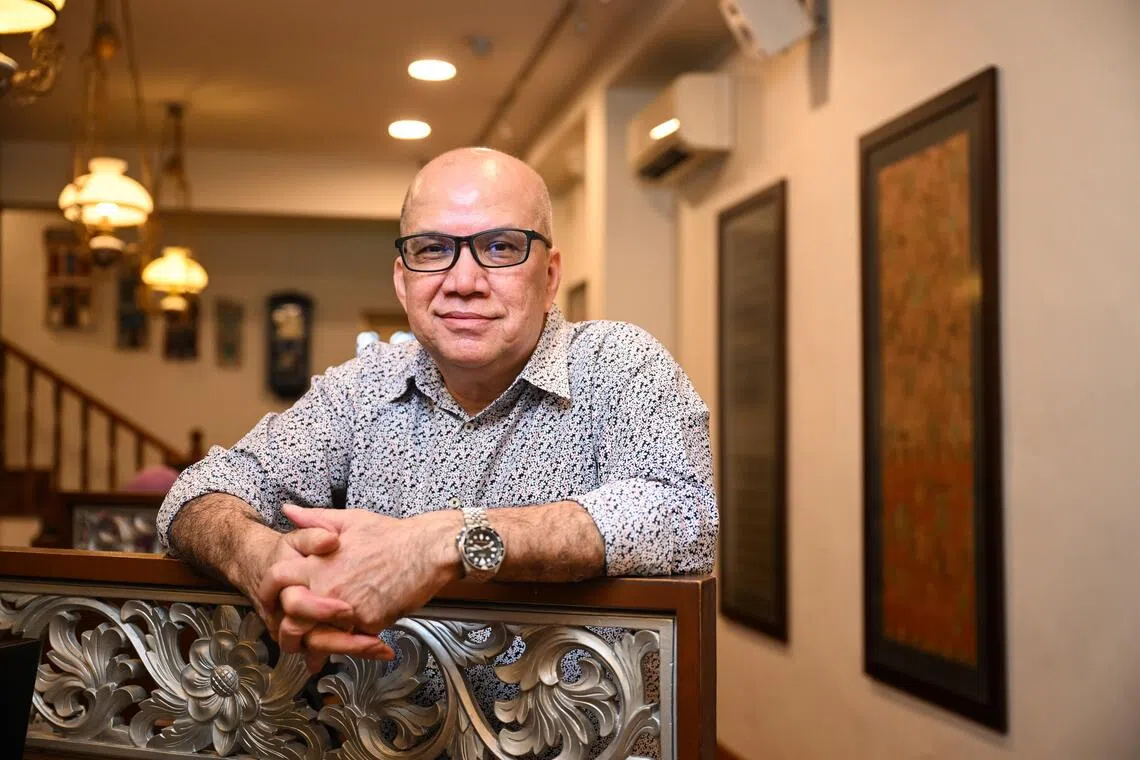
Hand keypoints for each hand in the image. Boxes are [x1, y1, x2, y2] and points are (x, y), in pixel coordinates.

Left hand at [261, 505, 461, 664]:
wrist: (427, 550)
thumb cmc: (392, 536)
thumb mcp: (350, 520)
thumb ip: (314, 519)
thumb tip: (289, 510)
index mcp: (319, 560)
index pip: (276, 579)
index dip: (268, 592)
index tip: (271, 602)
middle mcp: (329, 585)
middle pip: (290, 617)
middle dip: (287, 631)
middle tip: (290, 638)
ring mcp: (348, 606)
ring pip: (317, 637)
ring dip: (315, 646)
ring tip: (317, 653)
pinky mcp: (369, 622)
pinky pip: (350, 641)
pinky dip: (349, 646)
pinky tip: (351, 646)